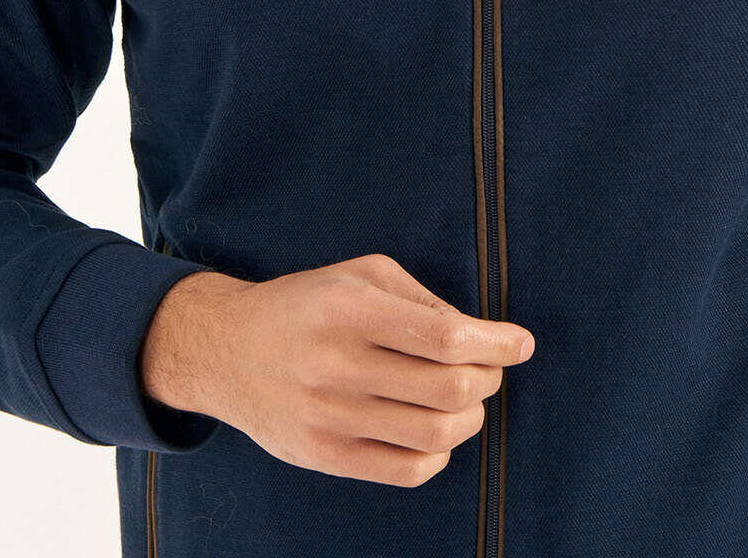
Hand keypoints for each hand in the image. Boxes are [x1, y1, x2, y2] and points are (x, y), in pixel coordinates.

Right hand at [198, 250, 534, 485]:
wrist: (226, 351)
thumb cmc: (306, 304)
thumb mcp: (359, 275)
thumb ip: (421, 299)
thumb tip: (479, 335)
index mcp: (350, 309)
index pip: (445, 336)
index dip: (495, 343)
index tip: (521, 344)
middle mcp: (338, 365)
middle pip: (448, 389)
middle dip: (488, 378)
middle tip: (490, 368)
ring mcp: (330, 418)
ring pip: (435, 434)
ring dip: (470, 416)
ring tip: (466, 398)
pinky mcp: (325, 458)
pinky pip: (407, 471)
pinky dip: (439, 453)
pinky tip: (435, 429)